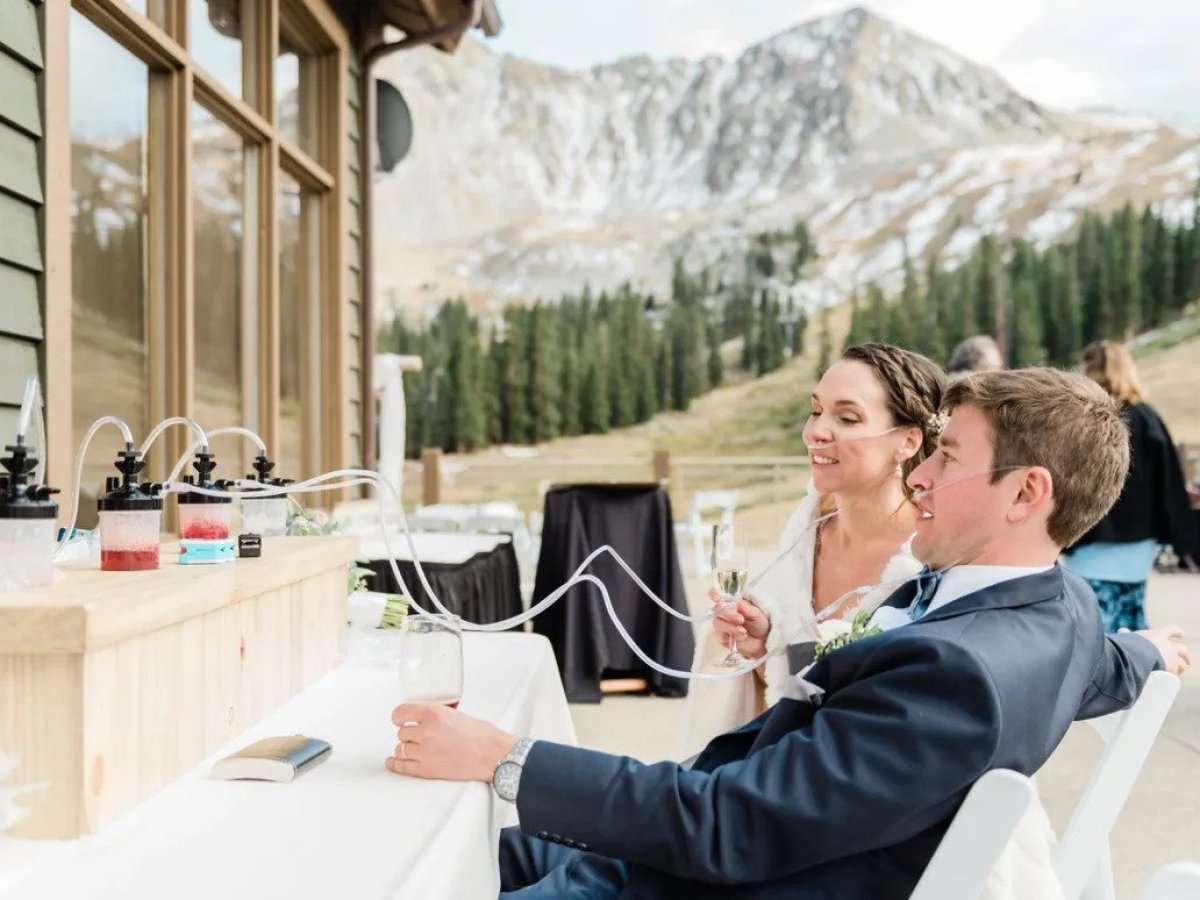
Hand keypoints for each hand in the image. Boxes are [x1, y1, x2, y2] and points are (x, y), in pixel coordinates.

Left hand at [385, 702, 518, 781]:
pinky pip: (402, 766)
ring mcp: (425, 752)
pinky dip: (395, 764)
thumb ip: (437, 716)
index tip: (399, 718)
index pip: (402, 712)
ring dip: (405, 748)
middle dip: (408, 734)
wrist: (493, 755)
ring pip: (401, 748)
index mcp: (434, 713)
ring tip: (412, 748)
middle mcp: (426, 732)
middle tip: (416, 735)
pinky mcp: (427, 770)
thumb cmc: (483, 736)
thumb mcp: (457, 714)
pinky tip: (392, 761)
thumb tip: (425, 719)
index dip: (398, 716)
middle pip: (402, 732)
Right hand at [709, 588, 769, 658]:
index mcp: (730, 603)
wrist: (762, 640)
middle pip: (717, 610)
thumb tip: (737, 602)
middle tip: (741, 619)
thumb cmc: (759, 623)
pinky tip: (741, 636)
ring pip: (717, 623)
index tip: (718, 598)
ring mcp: (721, 625)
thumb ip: (746, 608)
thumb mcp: (757, 614)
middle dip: (728, 614)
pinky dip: (731, 636)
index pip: (716, 595)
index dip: (713, 594)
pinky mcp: (722, 638)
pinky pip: (720, 636)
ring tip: (743, 631)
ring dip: (730, 627)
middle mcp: (723, 613)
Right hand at [1129, 626, 1190, 675]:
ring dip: (1182, 667)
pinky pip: (1176, 674)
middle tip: (1187, 660)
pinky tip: (1175, 679)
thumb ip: (1125, 634)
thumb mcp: (1129, 637)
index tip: (1182, 634)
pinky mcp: (1172, 669)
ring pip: (1182, 664)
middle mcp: (1169, 645)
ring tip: (1180, 671)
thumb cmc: (1131, 644)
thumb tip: (1122, 631)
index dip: (1177, 632)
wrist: (1138, 654)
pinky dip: (1175, 676)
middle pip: (1182, 649)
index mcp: (1159, 634)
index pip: (1171, 631)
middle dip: (1185, 655)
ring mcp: (1172, 657)